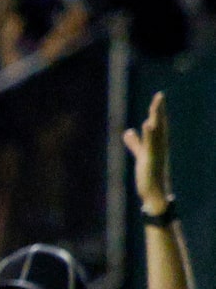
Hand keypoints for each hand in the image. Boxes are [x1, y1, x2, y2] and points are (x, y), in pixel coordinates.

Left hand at [127, 92, 171, 212]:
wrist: (154, 194)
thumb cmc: (149, 175)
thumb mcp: (141, 155)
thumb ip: (135, 143)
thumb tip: (128, 131)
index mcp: (157, 144)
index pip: (158, 124)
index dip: (158, 111)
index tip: (159, 97)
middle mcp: (159, 146)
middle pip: (159, 125)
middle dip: (159, 110)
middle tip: (160, 95)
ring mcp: (156, 153)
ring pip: (157, 133)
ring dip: (157, 118)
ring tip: (156, 104)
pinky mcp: (150, 161)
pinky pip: (150, 145)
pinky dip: (149, 135)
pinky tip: (148, 124)